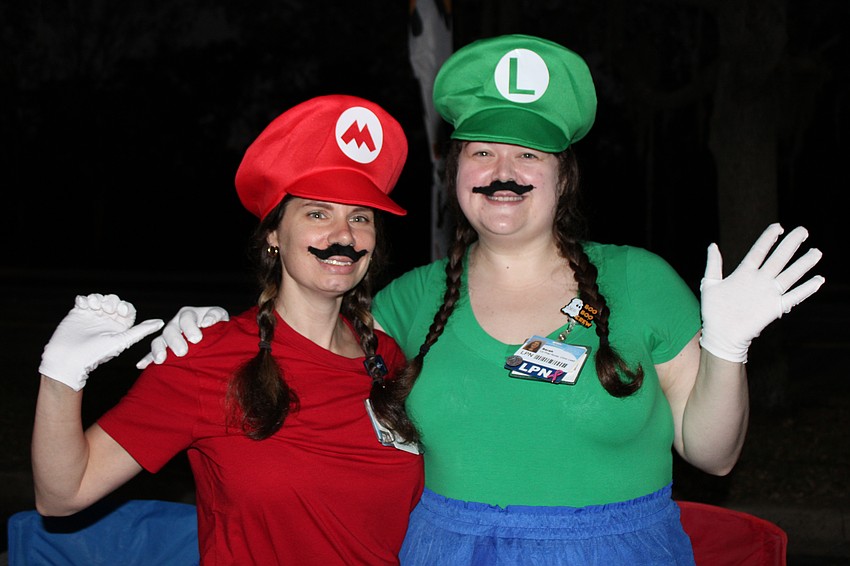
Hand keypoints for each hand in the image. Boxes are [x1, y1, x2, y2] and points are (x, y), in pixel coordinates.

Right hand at [39, 294, 164, 390]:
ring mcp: (92, 316)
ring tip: (93, 305)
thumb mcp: (122, 340)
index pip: (127, 310)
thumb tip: (161, 323)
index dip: (124, 307)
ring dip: (98, 298)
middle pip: (114, 301)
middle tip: (106, 309)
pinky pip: (84, 299)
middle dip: (111, 302)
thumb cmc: (96, 354)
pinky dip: (85, 299)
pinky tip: (83, 305)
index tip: (120, 311)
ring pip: (100, 298)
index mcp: (119, 327)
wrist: (68, 360)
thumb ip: (141, 330)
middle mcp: (107, 321)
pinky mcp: (77, 313)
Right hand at [136, 306, 229, 368]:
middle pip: (170, 330)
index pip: (186, 318)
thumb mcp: (221, 316)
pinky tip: (141, 365)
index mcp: (188, 314)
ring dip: (159, 350)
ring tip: (161, 360)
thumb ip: (215, 316)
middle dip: (175, 341)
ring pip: (159, 341)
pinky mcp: (164, 349)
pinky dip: (147, 359)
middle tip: (182, 352)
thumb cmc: (218, 324)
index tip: (197, 339)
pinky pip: (152, 353)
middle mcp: (175, 323)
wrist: (214, 333)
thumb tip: (206, 322)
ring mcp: (168, 336)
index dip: (190, 327)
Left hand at [699, 223, 824, 361]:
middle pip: (778, 259)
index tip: (778, 226)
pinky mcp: (774, 308)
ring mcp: (768, 293)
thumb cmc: (713, 311)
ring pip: (789, 275)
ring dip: (803, 264)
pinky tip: (818, 280)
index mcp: (744, 273)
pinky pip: (793, 297)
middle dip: (791, 244)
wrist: (720, 335)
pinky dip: (806, 290)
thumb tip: (712, 245)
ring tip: (816, 252)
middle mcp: (759, 281)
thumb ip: (713, 264)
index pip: (759, 251)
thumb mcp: (709, 284)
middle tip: (803, 230)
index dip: (768, 238)